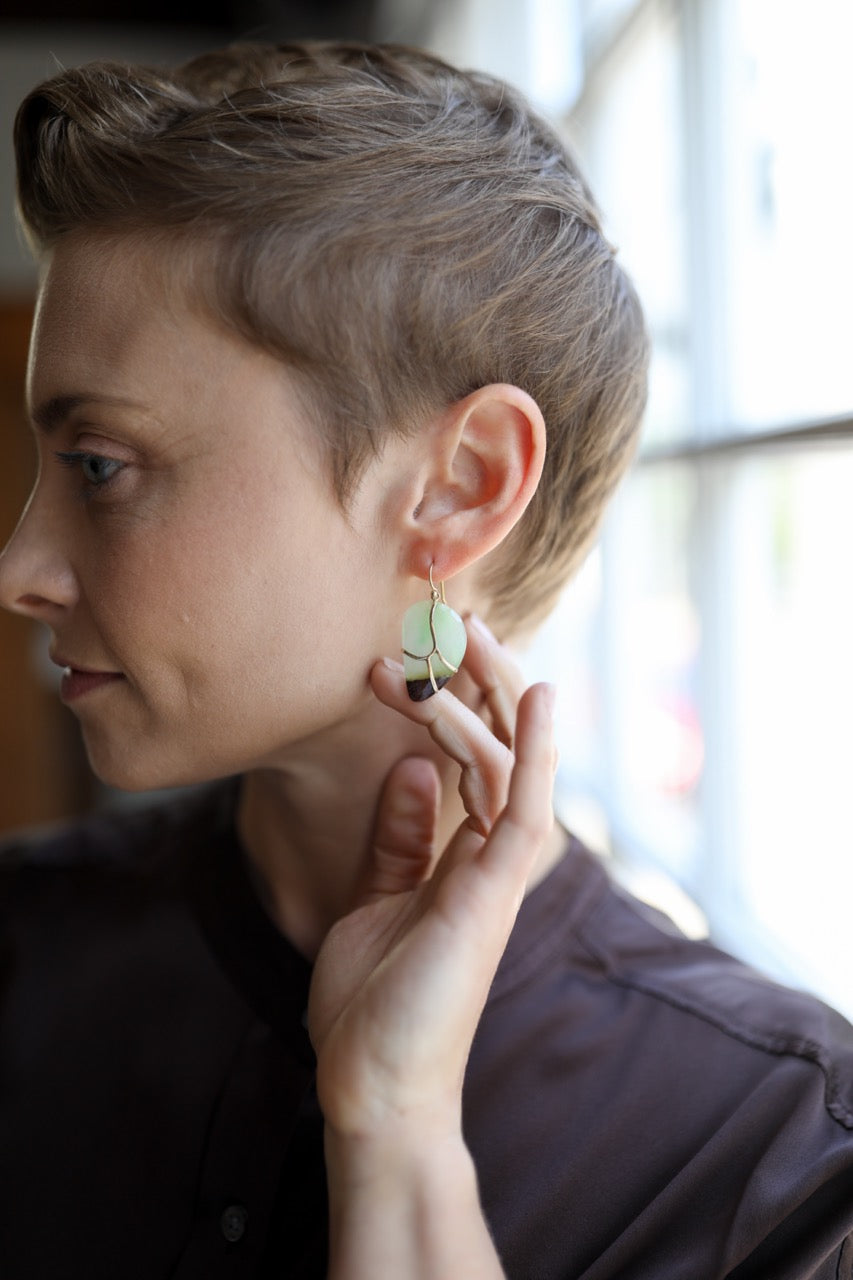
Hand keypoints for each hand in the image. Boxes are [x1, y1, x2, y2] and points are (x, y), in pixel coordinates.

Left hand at [307, 618, 556, 1140]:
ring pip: (510, 761)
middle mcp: (487, 855)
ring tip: (460, 635)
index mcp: (461, 855)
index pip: (471, 758)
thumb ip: (402, 836)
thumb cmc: (374, 1000)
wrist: (371, 1083)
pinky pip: (523, 807)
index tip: (422, 649)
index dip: (455, 699)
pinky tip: (535, 693)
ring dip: (487, 693)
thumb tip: (411, 772)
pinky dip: (534, 749)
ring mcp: (495, 871)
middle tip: (451, 621)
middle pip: (498, 746)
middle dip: (478, 680)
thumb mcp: (376, 897)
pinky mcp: (493, 890)